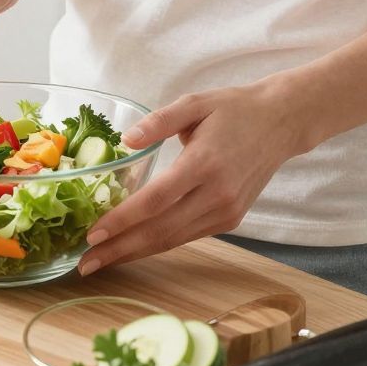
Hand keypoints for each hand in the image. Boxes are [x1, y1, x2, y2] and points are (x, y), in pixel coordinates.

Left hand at [78, 83, 301, 274]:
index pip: (156, 200)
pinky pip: (187, 236)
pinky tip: (132, 248)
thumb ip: (159, 121)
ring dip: (135, 253)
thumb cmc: (233, 109)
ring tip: (101, 261)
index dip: (123, 220)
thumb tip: (126, 140)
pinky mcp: (230, 219)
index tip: (93, 234)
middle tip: (85, 263)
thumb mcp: (195, 102)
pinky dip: (157, 244)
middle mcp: (217, 194)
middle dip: (120, 249)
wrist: (281, 123)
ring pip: (173, 239)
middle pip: (161, 230)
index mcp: (204, 163)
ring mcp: (226, 211)